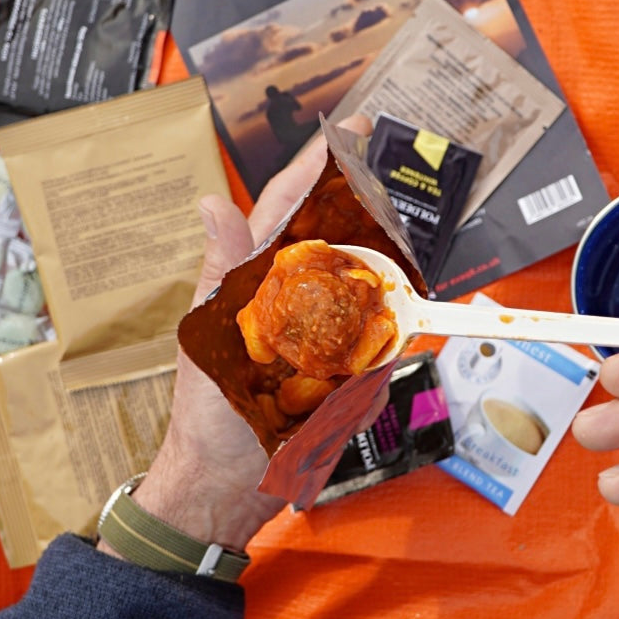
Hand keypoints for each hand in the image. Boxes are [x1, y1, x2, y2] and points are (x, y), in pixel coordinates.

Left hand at [110, 117, 371, 553]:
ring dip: (383, 260)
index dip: (317, 168)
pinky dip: (390, 321)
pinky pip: (373, 336)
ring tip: (409, 231)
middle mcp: (288, 299)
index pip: (288, 208)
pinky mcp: (338, 368)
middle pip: (334, 238)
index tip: (347, 132)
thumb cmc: (208, 412)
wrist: (228, 486)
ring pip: (360, 283)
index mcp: (251, 279)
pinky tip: (411, 303)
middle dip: (364, 204)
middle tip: (396, 175)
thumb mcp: (211, 338)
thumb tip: (210, 202)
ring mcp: (317, 333)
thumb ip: (224, 271)